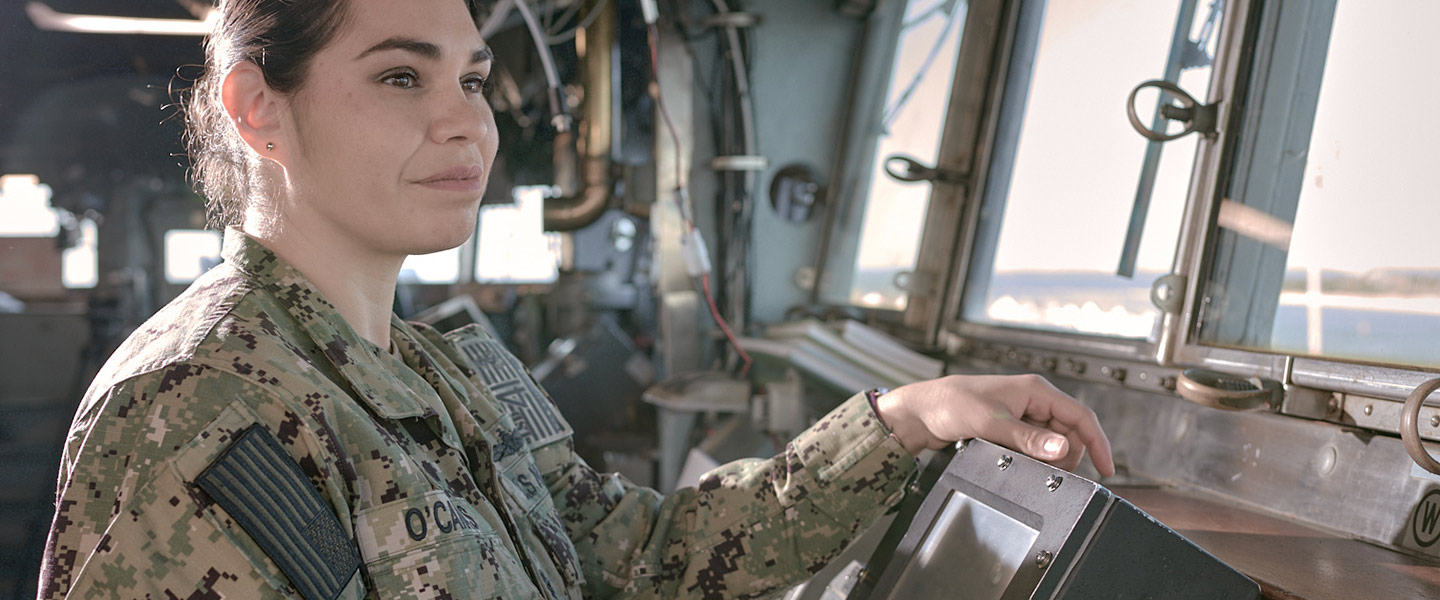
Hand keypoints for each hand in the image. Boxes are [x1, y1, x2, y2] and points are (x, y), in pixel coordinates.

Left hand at [875, 374, 1114, 476]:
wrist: (921, 411)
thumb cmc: (951, 404)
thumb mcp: (992, 423)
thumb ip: (1029, 438)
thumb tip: (1063, 448)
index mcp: (1036, 390)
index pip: (1080, 416)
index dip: (1097, 442)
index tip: (1106, 469)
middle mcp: (1033, 400)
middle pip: (1069, 433)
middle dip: (1065, 455)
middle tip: (1049, 472)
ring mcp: (1023, 415)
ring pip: (1051, 443)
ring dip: (1044, 457)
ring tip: (1021, 461)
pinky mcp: (1011, 429)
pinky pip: (1033, 447)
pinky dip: (1030, 457)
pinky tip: (1013, 460)